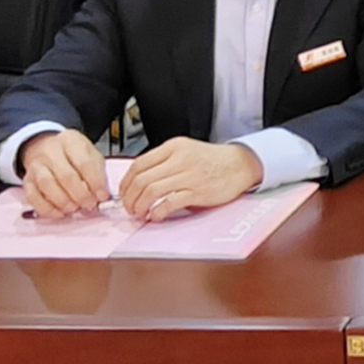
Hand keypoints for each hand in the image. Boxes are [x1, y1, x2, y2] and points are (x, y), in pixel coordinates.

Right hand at [18, 129, 109, 218]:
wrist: (45, 147)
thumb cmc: (71, 154)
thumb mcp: (90, 154)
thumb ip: (97, 172)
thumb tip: (101, 194)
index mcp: (71, 141)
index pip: (84, 162)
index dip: (95, 182)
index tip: (102, 196)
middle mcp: (51, 152)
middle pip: (65, 175)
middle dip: (81, 195)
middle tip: (89, 204)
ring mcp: (37, 166)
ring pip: (47, 185)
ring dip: (64, 202)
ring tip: (75, 208)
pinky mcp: (28, 181)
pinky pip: (34, 197)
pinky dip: (48, 209)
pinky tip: (60, 212)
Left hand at [120, 137, 263, 220]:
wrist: (240, 164)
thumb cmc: (213, 160)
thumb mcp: (186, 151)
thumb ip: (164, 162)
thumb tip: (140, 181)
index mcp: (173, 147)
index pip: (138, 164)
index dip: (126, 182)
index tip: (123, 193)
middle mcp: (179, 159)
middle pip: (142, 179)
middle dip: (130, 198)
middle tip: (129, 208)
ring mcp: (189, 175)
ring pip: (152, 190)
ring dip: (140, 206)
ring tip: (140, 213)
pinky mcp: (198, 191)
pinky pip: (170, 202)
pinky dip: (158, 211)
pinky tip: (156, 216)